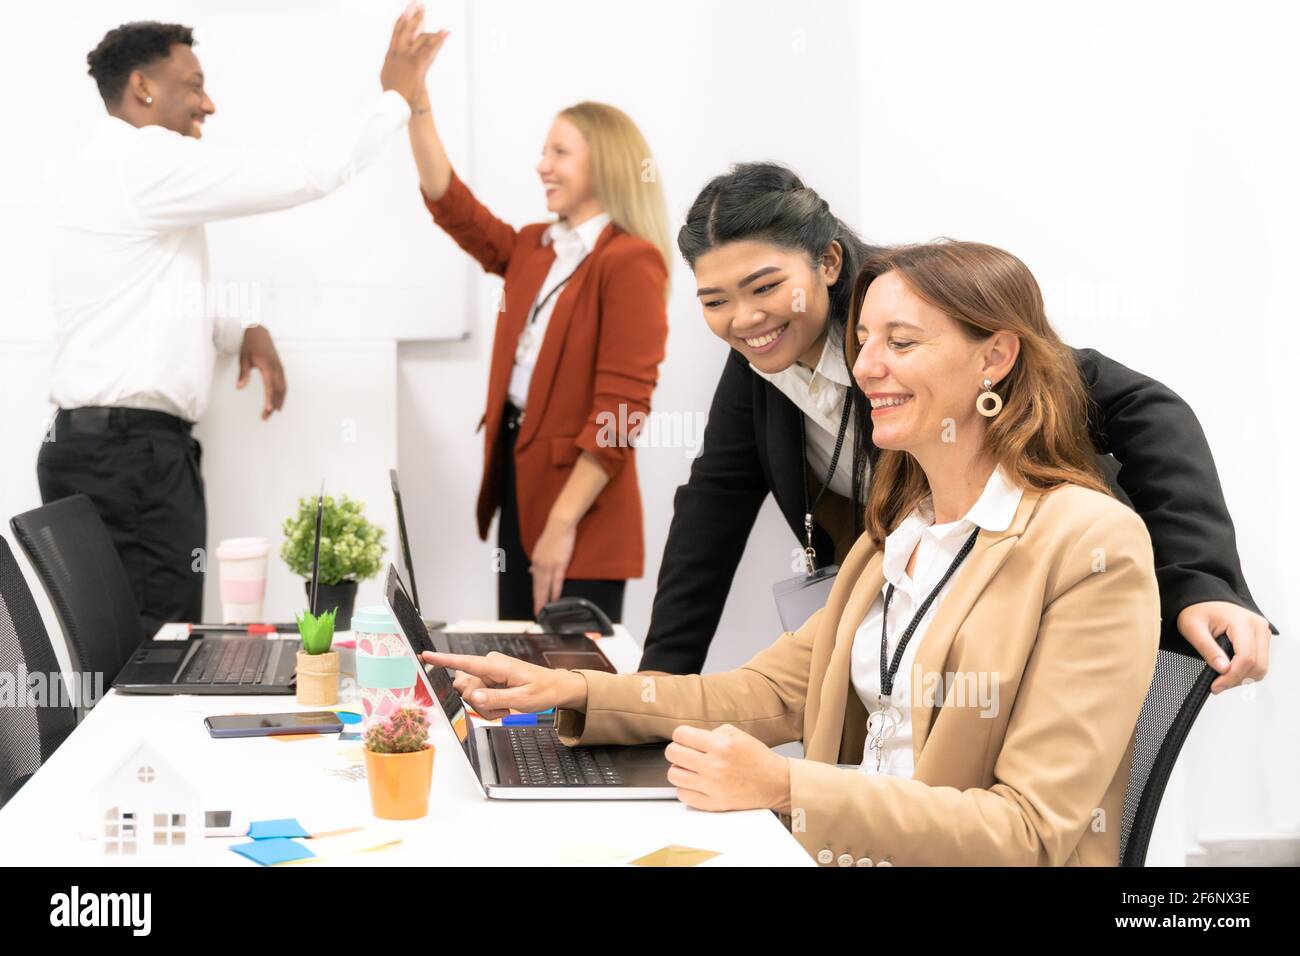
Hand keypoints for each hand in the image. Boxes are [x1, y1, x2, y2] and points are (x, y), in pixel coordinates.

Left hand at [237, 325, 285, 419]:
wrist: (259, 333)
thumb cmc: (250, 345)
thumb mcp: (243, 358)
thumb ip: (243, 374)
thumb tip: (239, 387)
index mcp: (267, 365)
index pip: (269, 386)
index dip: (269, 399)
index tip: (268, 409)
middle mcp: (276, 368)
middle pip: (278, 390)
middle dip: (273, 404)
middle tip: (265, 417)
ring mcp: (280, 368)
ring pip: (283, 388)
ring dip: (279, 401)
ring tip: (274, 412)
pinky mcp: (280, 368)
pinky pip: (284, 384)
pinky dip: (282, 394)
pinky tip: (278, 401)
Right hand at [380, 4, 448, 106]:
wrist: (395, 105)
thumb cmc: (394, 95)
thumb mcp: (389, 76)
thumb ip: (393, 64)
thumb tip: (394, 57)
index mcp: (391, 56)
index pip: (396, 33)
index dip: (401, 20)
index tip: (406, 10)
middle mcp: (397, 54)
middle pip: (404, 29)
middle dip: (411, 15)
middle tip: (416, 2)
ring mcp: (407, 58)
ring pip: (416, 35)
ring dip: (420, 21)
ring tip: (424, 8)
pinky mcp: (417, 65)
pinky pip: (429, 49)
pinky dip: (439, 39)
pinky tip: (445, 31)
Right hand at [420, 651, 586, 719]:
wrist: (555, 688)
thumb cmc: (543, 690)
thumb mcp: (522, 700)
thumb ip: (496, 699)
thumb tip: (474, 697)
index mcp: (496, 665)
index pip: (465, 662)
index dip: (443, 660)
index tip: (424, 655)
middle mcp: (489, 665)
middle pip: (465, 687)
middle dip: (479, 703)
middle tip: (501, 712)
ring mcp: (489, 672)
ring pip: (470, 693)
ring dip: (484, 707)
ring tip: (505, 710)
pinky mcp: (489, 679)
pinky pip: (478, 695)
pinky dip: (488, 706)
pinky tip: (502, 708)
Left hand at [530, 515, 576, 615]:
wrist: (559, 525)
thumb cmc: (552, 535)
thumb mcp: (540, 549)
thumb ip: (536, 562)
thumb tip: (531, 571)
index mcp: (535, 562)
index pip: (534, 582)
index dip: (535, 594)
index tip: (535, 604)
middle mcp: (539, 565)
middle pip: (538, 587)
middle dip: (537, 601)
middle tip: (537, 612)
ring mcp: (549, 565)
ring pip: (545, 587)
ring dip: (544, 600)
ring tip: (544, 610)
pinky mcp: (559, 564)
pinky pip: (556, 581)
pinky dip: (555, 591)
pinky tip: (555, 599)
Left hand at [665, 724, 791, 812]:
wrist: (775, 782)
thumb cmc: (757, 758)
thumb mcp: (737, 734)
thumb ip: (711, 733)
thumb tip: (690, 738)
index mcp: (721, 745)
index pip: (681, 735)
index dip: (680, 735)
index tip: (685, 739)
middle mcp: (715, 765)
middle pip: (672, 754)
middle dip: (677, 751)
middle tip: (685, 753)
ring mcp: (713, 786)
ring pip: (674, 775)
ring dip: (679, 770)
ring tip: (690, 769)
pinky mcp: (714, 803)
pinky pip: (683, 795)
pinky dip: (686, 789)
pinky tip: (695, 784)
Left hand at [1177, 601, 1270, 693]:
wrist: (1202, 599)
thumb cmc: (1196, 611)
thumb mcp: (1193, 629)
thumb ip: (1207, 649)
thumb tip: (1223, 669)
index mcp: (1243, 622)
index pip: (1246, 658)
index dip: (1232, 676)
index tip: (1216, 686)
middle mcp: (1258, 626)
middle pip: (1258, 665)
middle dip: (1237, 680)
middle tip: (1217, 686)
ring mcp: (1262, 632)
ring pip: (1261, 666)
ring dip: (1243, 678)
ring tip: (1221, 679)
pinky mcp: (1261, 638)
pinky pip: (1259, 662)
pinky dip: (1246, 671)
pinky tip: (1229, 671)